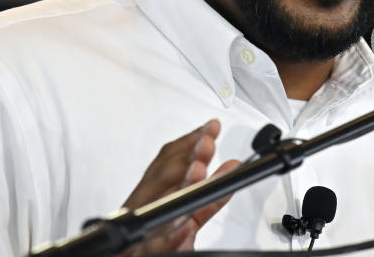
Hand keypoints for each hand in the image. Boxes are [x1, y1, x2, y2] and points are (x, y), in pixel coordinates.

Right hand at [120, 119, 241, 254]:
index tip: (210, 128)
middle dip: (186, 157)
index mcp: (152, 192)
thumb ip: (209, 193)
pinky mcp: (143, 251)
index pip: (167, 159)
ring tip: (199, 172)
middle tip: (207, 144)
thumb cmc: (161, 238)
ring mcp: (141, 229)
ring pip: (157, 205)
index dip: (189, 140)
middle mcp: (143, 206)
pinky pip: (156, 244)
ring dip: (180, 186)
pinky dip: (170, 235)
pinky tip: (185, 226)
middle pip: (161, 175)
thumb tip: (232, 166)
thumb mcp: (190, 214)